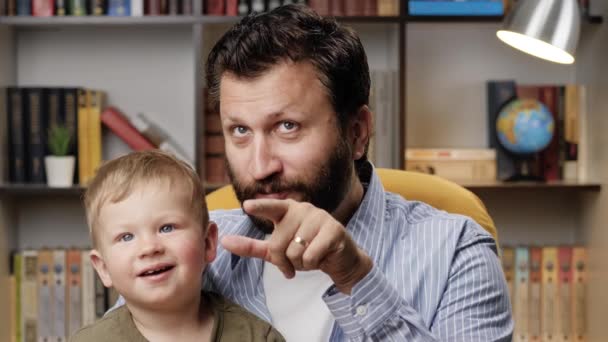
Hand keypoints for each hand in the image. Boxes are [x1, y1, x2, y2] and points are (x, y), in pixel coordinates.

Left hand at [221, 198, 372, 293]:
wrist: (340, 259)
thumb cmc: (306, 250)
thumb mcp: (276, 250)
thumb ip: (251, 246)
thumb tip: (224, 241)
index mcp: (288, 209)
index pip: (271, 207)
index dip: (260, 207)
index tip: (246, 206)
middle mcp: (303, 209)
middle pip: (278, 244)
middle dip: (284, 261)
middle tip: (296, 261)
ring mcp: (320, 217)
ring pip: (295, 252)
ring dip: (300, 263)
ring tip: (310, 256)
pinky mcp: (334, 230)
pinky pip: (311, 256)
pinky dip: (313, 263)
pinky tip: (321, 257)